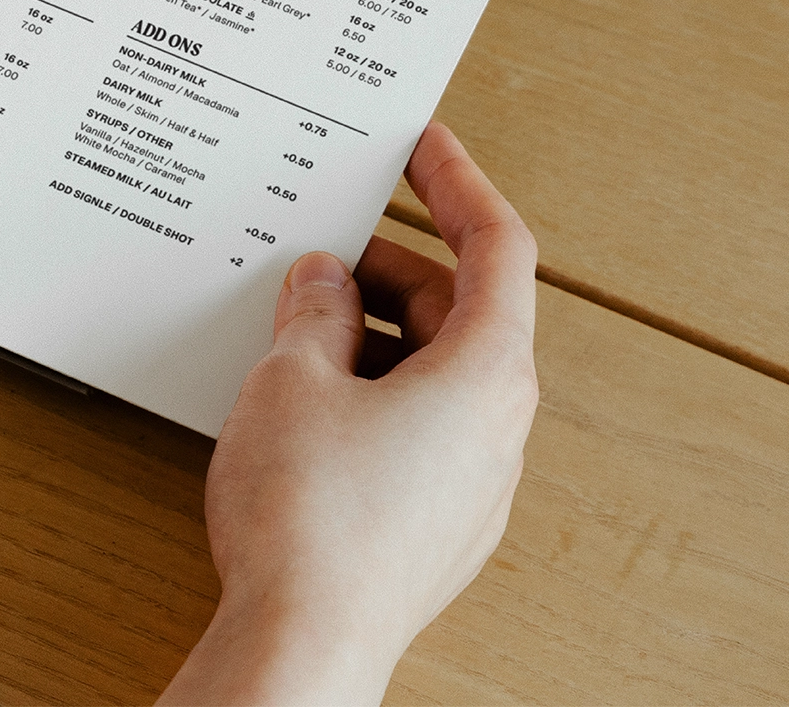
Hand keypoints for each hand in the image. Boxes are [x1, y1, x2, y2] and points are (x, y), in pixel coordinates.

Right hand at [158, 122, 538, 705]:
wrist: (304, 642)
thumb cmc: (312, 522)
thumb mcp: (290, 380)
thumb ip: (311, 314)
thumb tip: (321, 284)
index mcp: (486, 373)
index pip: (498, 248)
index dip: (457, 185)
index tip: (426, 147)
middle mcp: (498, 428)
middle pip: (461, 312)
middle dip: (387, 270)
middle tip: (319, 253)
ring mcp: (472, 484)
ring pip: (435, 374)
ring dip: (371, 336)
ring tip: (293, 332)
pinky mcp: (435, 524)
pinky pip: (415, 429)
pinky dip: (368, 392)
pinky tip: (303, 401)